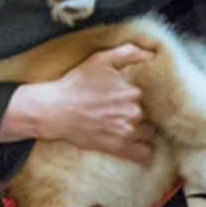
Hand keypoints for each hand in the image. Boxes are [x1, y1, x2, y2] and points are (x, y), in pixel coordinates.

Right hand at [7, 43, 156, 162]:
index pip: (149, 95)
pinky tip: (135, 144)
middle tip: (120, 111)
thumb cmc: (76, 84)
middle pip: (148, 114)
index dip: (139, 96)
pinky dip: (143, 150)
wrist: (54, 110)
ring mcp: (127, 131)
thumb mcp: (99, 60)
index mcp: (133, 90)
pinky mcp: (119, 147)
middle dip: (138, 112)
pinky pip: (144, 154)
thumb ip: (127, 52)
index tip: (126, 97)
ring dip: (141, 130)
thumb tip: (150, 53)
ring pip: (149, 133)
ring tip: (125, 126)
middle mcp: (134, 111)